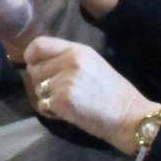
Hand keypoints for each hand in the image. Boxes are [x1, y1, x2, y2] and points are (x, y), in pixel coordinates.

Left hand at [25, 36, 159, 153]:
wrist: (130, 116)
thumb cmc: (113, 92)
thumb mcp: (92, 64)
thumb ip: (66, 60)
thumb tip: (38, 62)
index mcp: (77, 50)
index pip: (39, 44)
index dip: (30, 55)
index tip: (31, 64)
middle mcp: (69, 61)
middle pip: (34, 69)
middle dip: (42, 82)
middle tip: (59, 91)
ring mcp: (65, 81)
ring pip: (38, 88)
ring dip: (47, 98)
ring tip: (68, 102)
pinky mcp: (63, 100)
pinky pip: (43, 104)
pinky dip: (51, 111)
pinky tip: (68, 112)